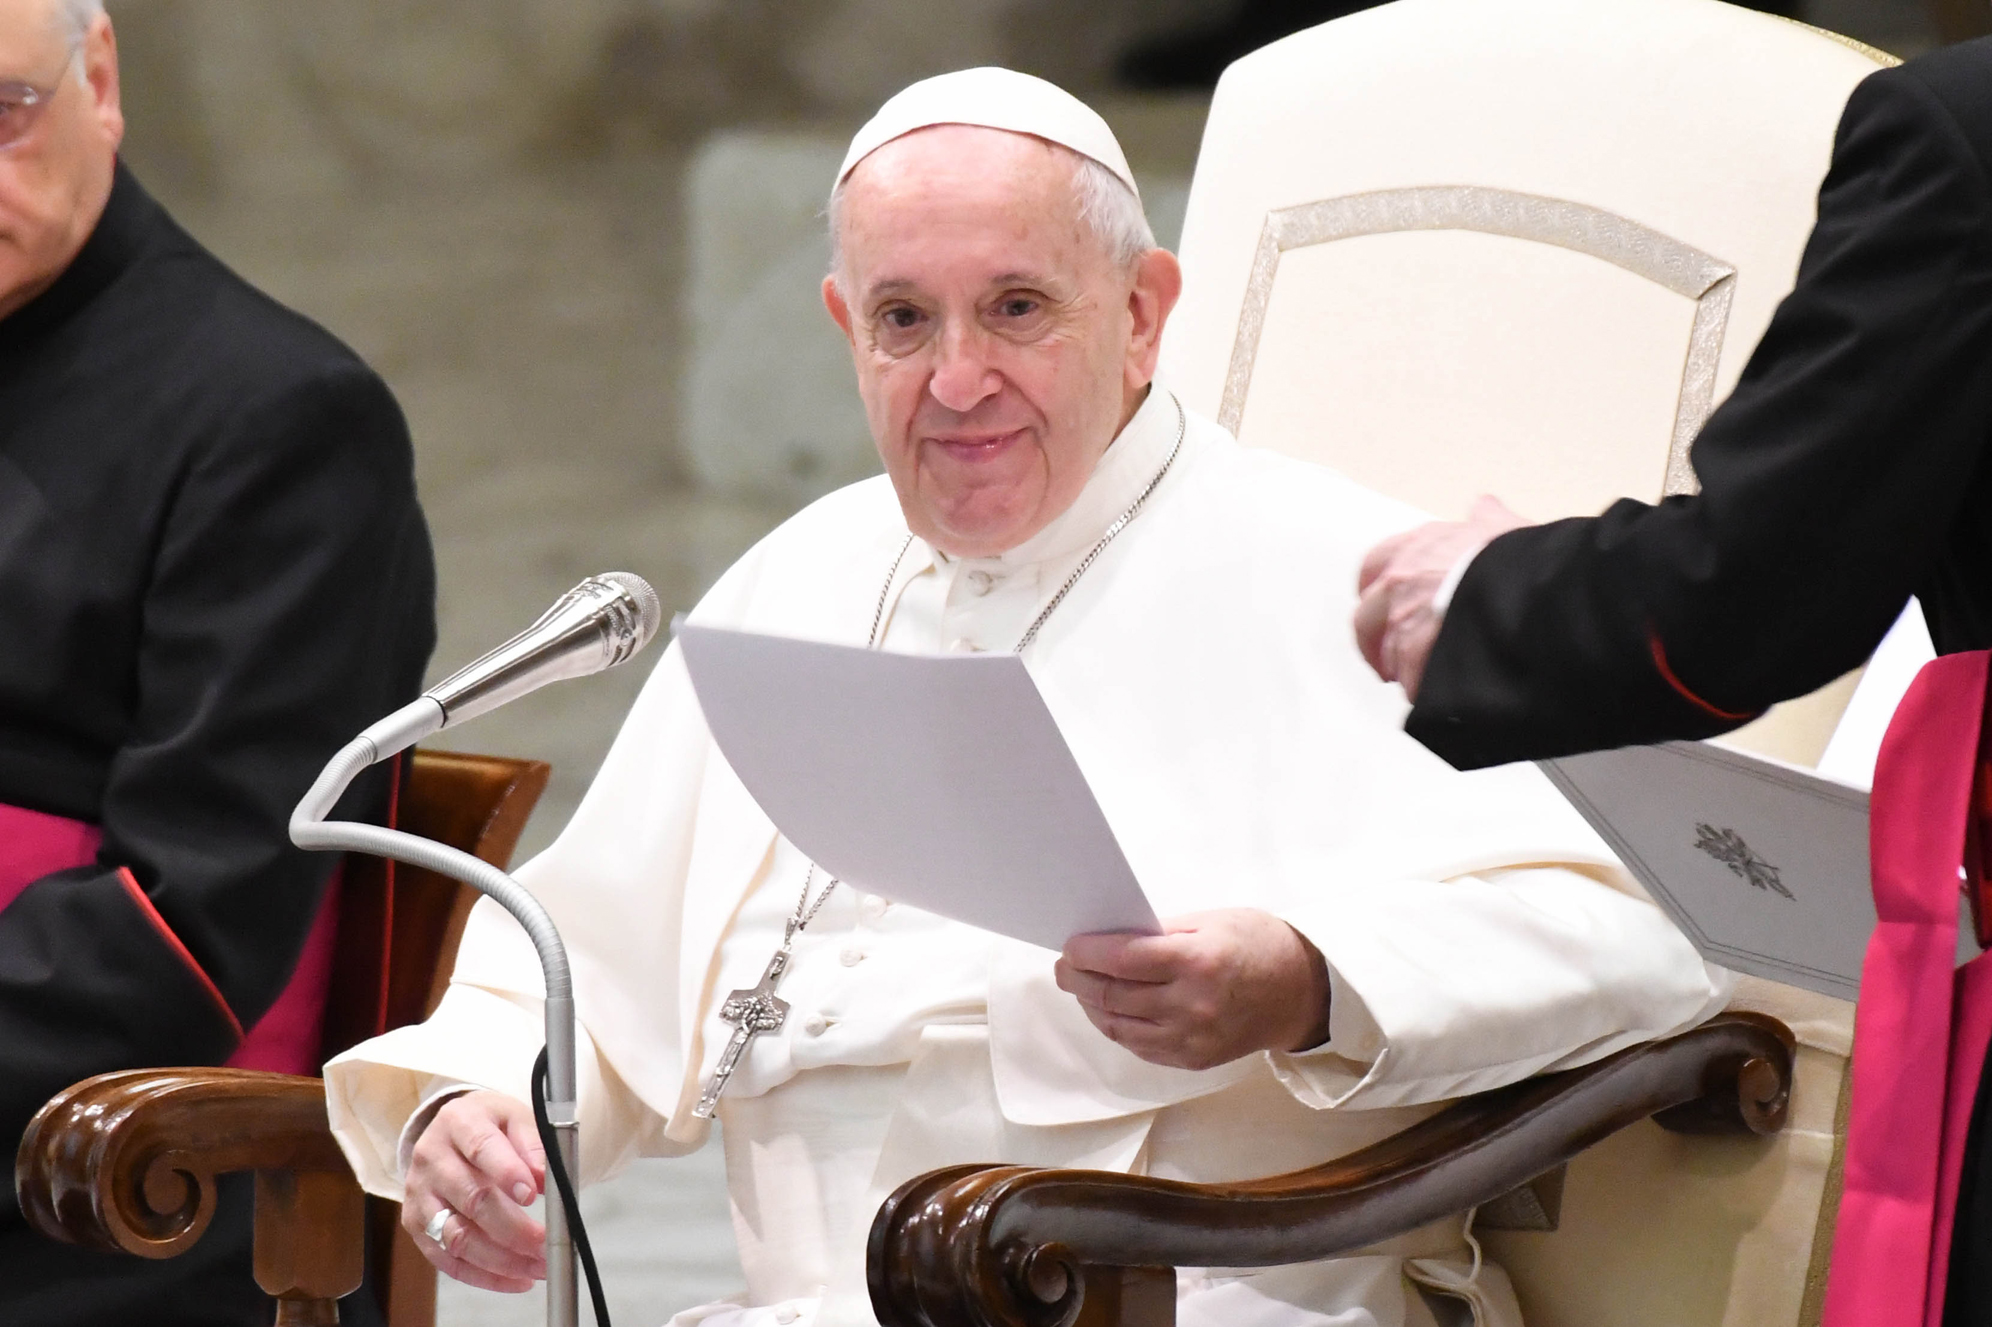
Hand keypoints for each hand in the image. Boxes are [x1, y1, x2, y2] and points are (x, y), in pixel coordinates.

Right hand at [402, 1091, 548, 1292]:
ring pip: (457, 1236)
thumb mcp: (516, 1117)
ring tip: (537, 1267)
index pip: (481, 1147)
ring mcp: (419, 1193)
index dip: (506, 1173)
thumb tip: (542, 1176)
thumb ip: (532, 1142)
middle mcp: (430, 1157)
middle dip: (513, 1228)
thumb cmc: (491, 1125)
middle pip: (471, 1200)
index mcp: (458, 1121)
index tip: (533, 1195)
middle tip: (546, 1245)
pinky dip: (483, 1275)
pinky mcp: (415, 1224)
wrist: (453, 1130)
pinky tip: (516, 1279)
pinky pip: (447, 1259)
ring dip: (501, 1260)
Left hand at [1055, 909, 1330, 1070]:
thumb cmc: (1258, 945)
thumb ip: (1159, 932)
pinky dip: (1116, 1026)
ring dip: (1091, 1005)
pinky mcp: (1192, 1060)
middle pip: (1113, 995)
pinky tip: (1108, 1009)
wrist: (1302, 993)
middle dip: (1079, 979)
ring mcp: (1191, 1038)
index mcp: (1198, 962)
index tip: (1070, 945)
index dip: (1087, 952)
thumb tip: (1109, 938)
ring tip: (1080, 986)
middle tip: (1065, 966)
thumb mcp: (1211, 921)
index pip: (1123, 959)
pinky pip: (1139, 1045)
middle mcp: (1192, 1005)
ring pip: (1118, 1026)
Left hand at [1354, 495, 1529, 699]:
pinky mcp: (1415, 660)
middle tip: (1388, 657)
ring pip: (1387, 655)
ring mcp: (1403, 624)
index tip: (1379, 602)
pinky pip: (1409, 683)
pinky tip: (1438, 696)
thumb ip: (1487, 518)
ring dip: (1402, 668)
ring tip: (1423, 680)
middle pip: (1366, 620)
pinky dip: (1421, 691)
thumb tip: (1485, 506)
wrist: (1526, 593)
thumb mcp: (1504, 529)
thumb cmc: (1516, 561)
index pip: (1374, 566)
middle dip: (1375, 641)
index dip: (1376, 587)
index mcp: (1415, 549)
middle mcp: (1399, 584)